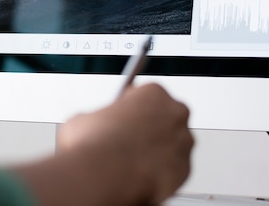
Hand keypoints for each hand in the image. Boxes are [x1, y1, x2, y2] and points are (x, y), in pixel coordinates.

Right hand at [57, 83, 192, 205]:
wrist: (104, 176)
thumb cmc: (95, 144)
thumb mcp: (83, 119)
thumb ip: (98, 119)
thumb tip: (91, 128)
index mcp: (153, 93)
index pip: (147, 94)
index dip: (131, 106)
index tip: (123, 116)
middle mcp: (174, 114)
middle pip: (166, 117)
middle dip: (150, 126)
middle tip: (128, 139)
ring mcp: (183, 143)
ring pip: (173, 144)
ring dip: (157, 150)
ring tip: (132, 161)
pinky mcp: (185, 170)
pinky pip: (174, 169)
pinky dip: (160, 172)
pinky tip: (140, 174)